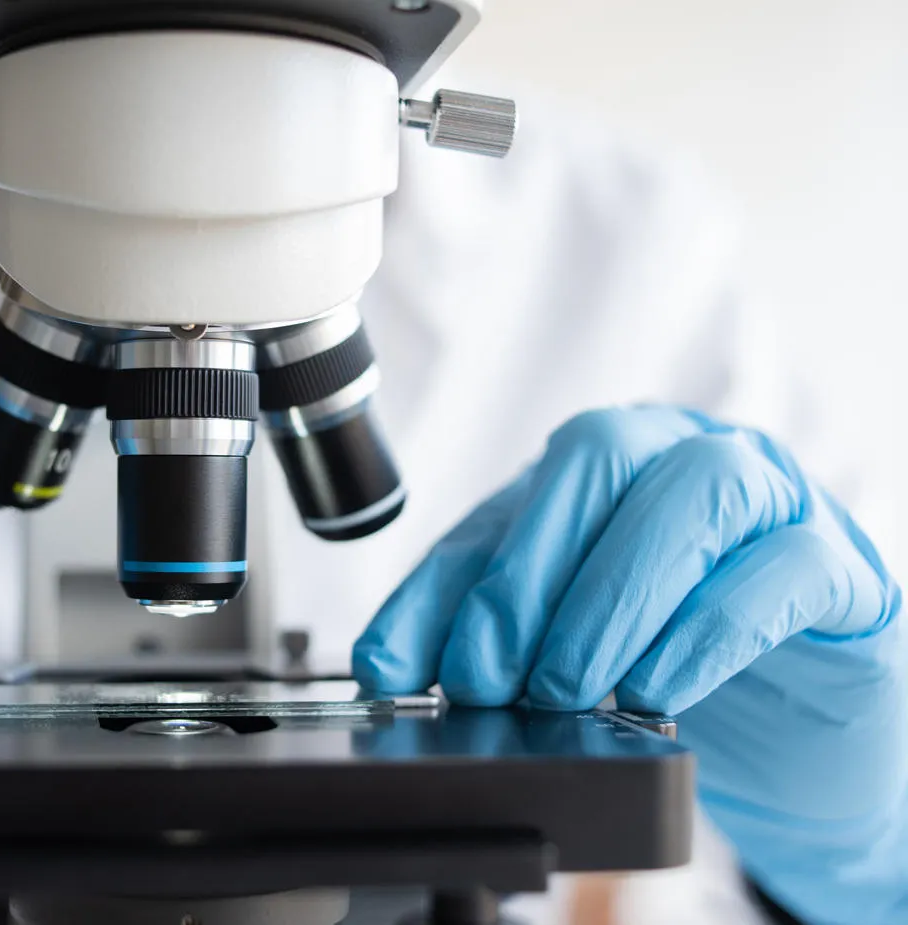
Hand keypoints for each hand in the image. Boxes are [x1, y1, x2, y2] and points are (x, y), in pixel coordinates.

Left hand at [353, 407, 906, 923]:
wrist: (807, 730)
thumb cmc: (677, 663)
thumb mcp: (566, 648)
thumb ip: (484, 641)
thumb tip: (389, 669)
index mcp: (603, 473)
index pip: (505, 506)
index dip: (443, 586)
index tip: (401, 668)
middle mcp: (683, 458)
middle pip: (598, 458)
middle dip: (527, 575)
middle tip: (495, 679)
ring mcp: (772, 499)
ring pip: (695, 492)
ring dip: (613, 596)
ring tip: (571, 687)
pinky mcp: (840, 565)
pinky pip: (782, 568)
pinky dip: (708, 629)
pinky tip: (660, 687)